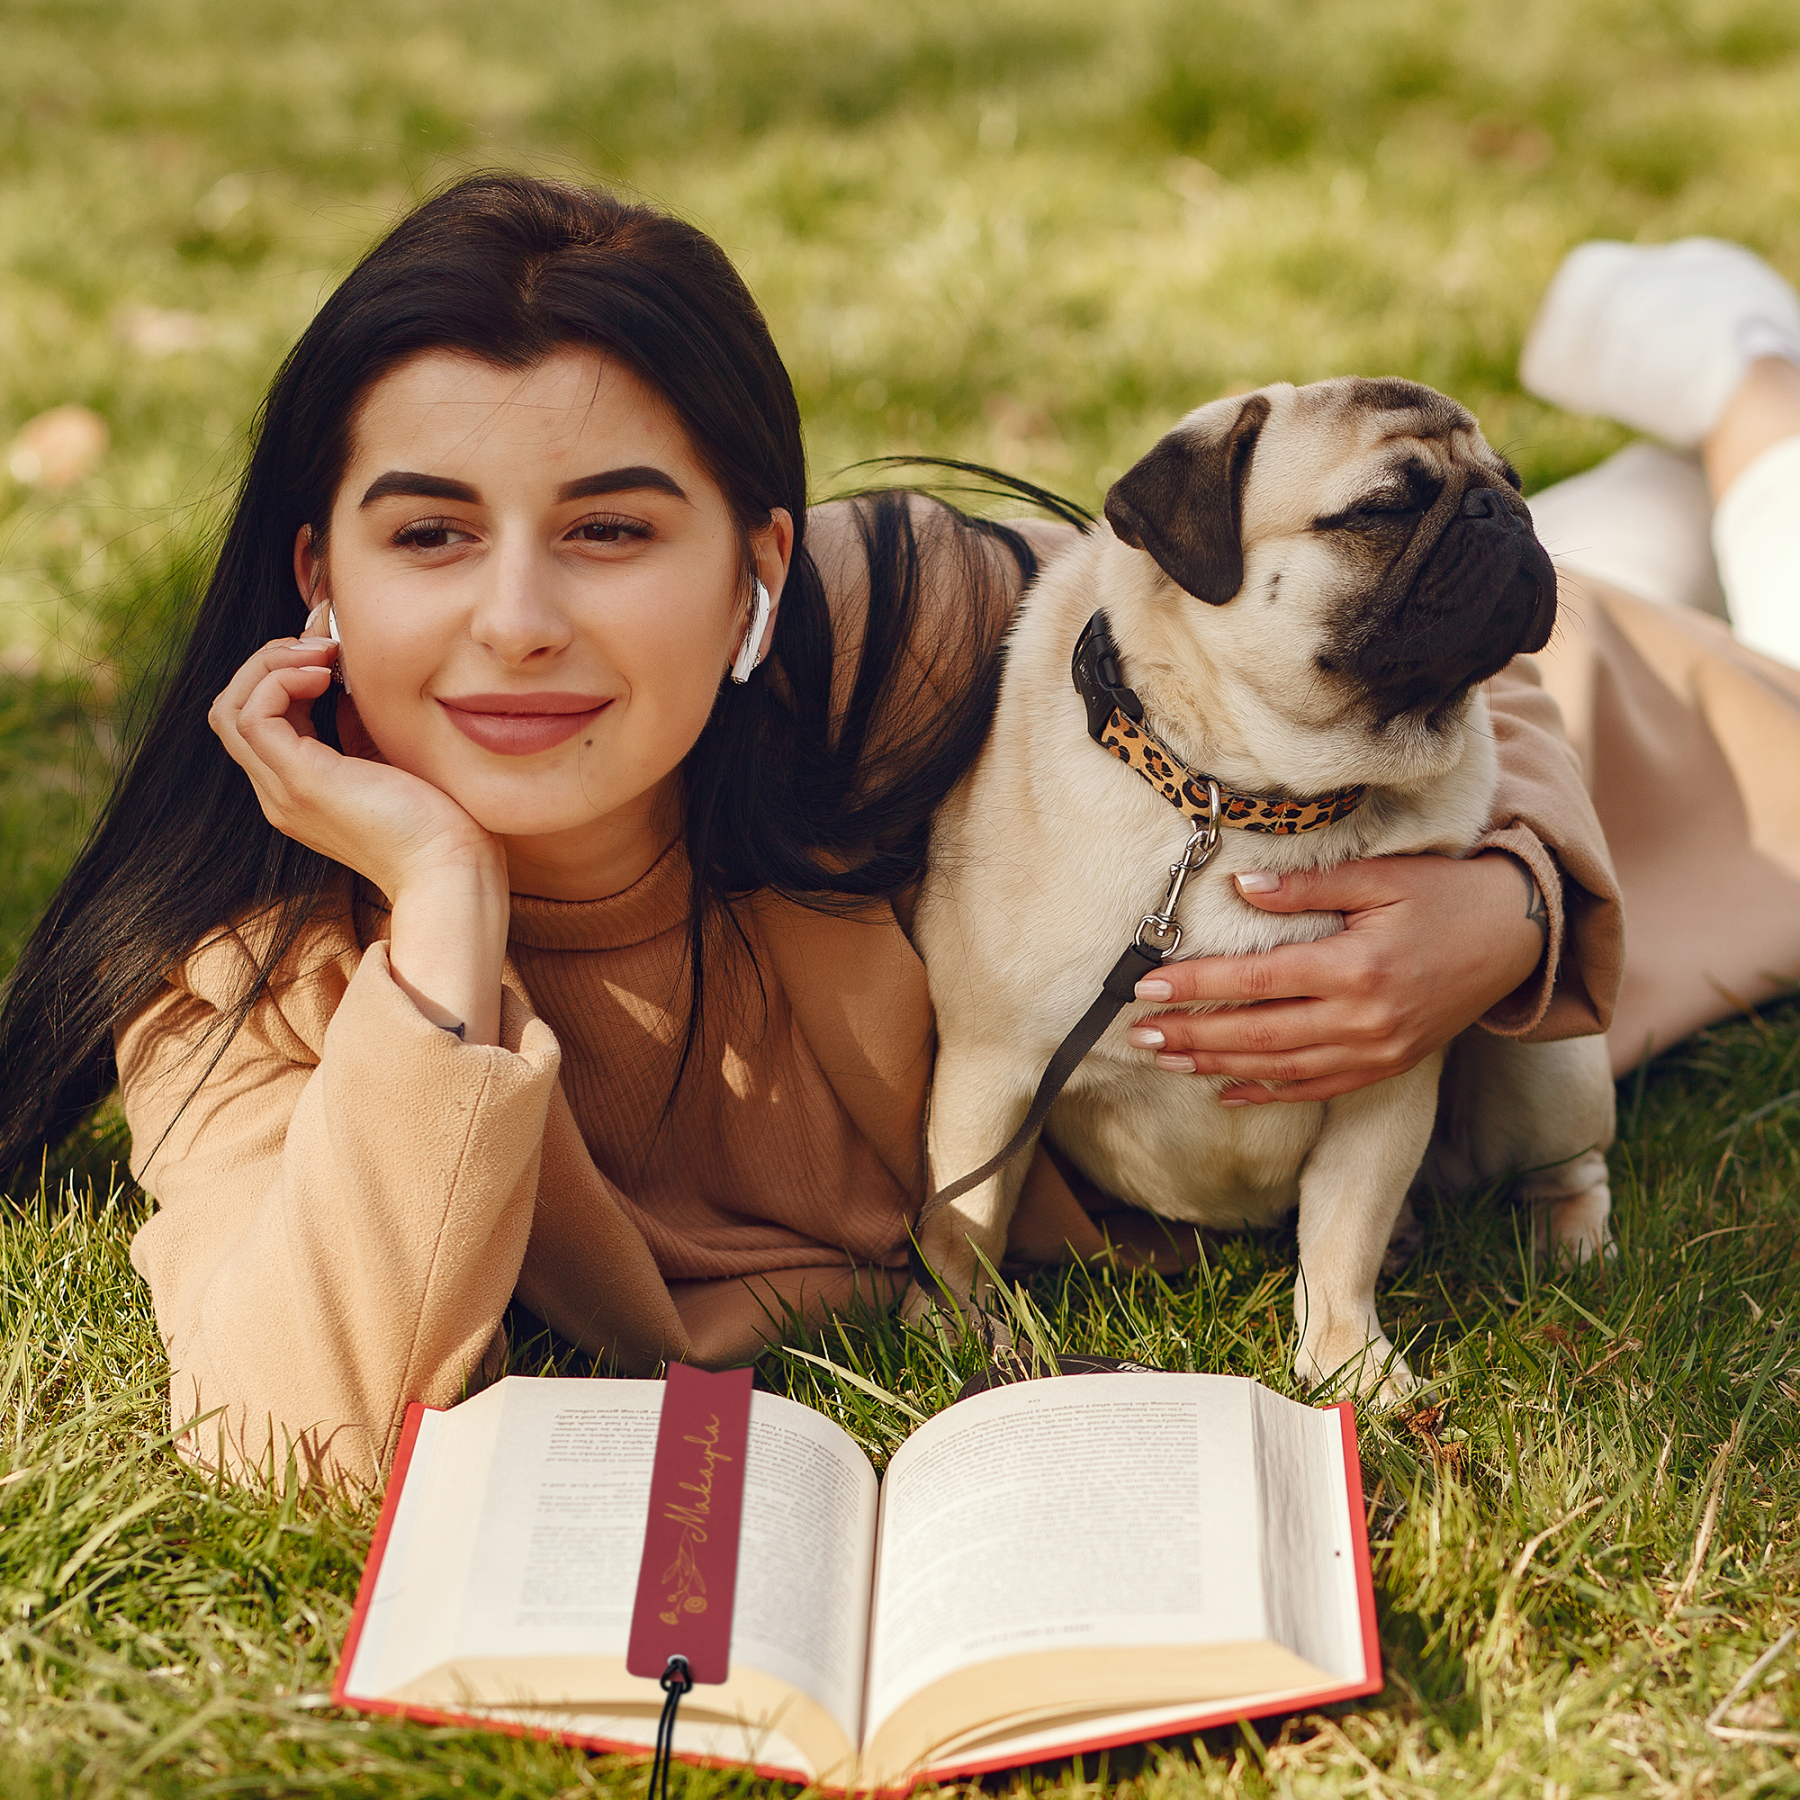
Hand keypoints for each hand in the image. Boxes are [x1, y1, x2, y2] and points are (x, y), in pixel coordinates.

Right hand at [209, 630, 509, 1043]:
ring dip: (270, 665)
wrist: (453, 869)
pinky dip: (280, 680)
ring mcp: (284, 791)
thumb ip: (360, 725)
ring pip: (231, 709)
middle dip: (270, 662)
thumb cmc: (441, 821)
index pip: (259, 719)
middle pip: (232, 710)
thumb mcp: (391, 760)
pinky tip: (325, 674)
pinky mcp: (302, 783)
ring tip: (322, 653)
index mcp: (300, 790)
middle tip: (321, 643)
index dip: (284, 673)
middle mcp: (280, 793)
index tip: (330, 650)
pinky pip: (254, 716)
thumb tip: (346, 673)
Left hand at [1127, 852, 1547, 1104]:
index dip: (1199, 986)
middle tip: (1138, 1033)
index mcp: (1357, 967)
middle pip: (1259, 1035)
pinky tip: (1224, 1090)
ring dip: (1218, 1067)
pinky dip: (1268, 1093)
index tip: (1149, 987)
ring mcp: (1377, 1050)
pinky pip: (1317, 1088)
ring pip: (1281, 1069)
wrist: (1516, 936)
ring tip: (1166, 1059)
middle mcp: (1364, 1019)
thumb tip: (1242, 887)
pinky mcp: (1387, 1066)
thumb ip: (1307, 887)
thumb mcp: (1380, 876)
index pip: (1258, 980)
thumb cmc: (1443, 895)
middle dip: (1193, 1036)